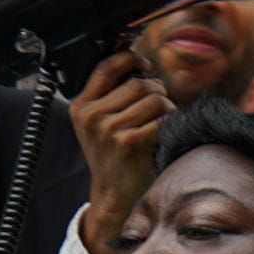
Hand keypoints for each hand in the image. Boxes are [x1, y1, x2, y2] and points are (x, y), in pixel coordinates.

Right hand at [74, 51, 174, 253]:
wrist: (113, 195)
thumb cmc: (113, 157)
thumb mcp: (99, 125)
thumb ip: (111, 96)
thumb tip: (138, 63)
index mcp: (82, 107)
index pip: (107, 67)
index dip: (131, 58)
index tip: (144, 64)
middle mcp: (92, 116)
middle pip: (138, 83)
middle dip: (157, 91)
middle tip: (160, 106)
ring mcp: (109, 129)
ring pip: (154, 99)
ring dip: (167, 108)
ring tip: (162, 121)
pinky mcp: (129, 142)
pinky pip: (162, 119)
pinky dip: (171, 123)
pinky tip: (166, 133)